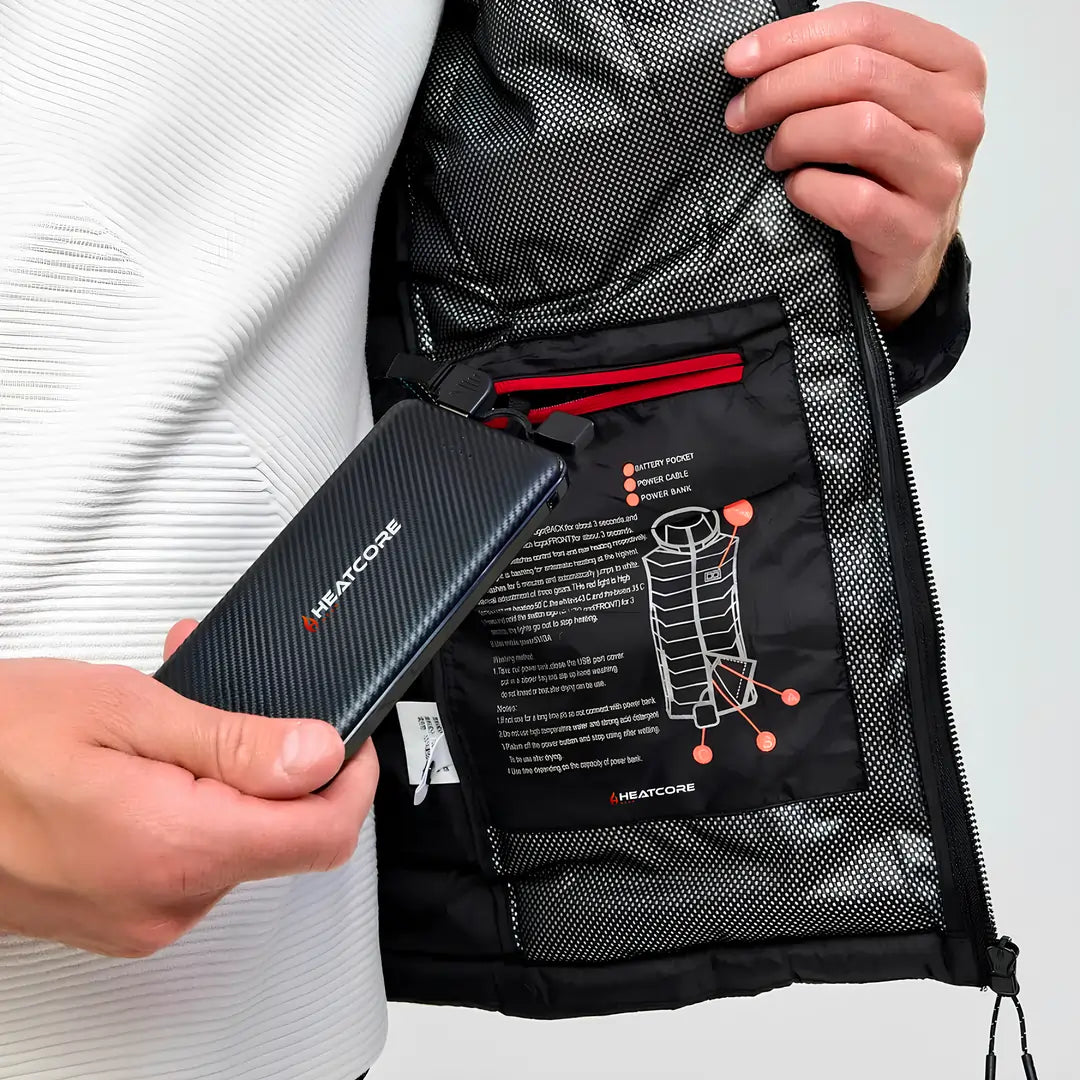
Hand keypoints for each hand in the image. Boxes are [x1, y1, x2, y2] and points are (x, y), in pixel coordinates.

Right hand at [0, 620, 377, 956]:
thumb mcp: (125, 711)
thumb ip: (236, 742)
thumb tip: (319, 755)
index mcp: (178, 849)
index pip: (324, 833)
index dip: (354, 780)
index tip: (352, 740)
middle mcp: (166, 901)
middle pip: (283, 835)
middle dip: (276, 758)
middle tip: (237, 697)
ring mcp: (140, 916)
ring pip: (233, 839)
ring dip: (224, 771)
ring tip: (175, 712)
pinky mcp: (118, 913)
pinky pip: (187, 855)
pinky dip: (188, 800)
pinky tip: (153, 755)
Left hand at [724, 2, 986, 327]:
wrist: (906, 260)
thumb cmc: (883, 177)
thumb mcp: (878, 108)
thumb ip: (840, 72)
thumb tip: (757, 57)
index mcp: (953, 67)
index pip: (867, 24)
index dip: (792, 39)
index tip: (738, 61)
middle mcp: (959, 115)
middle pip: (857, 72)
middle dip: (780, 89)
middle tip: (741, 114)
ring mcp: (942, 176)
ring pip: (859, 128)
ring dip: (796, 138)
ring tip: (775, 156)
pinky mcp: (916, 230)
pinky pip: (852, 199)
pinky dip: (809, 190)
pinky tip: (798, 191)